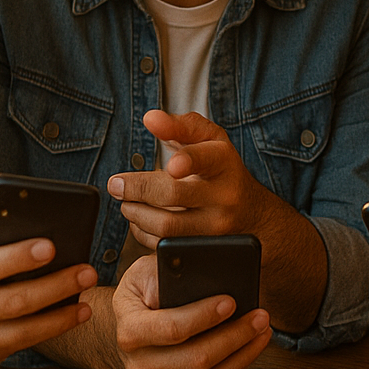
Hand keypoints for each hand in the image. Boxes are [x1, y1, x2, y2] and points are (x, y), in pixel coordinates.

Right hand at [0, 220, 97, 368]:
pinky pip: (15, 348)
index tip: (51, 246)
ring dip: (60, 318)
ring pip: (21, 332)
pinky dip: (44, 334)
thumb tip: (8, 222)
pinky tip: (66, 319)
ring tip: (86, 303)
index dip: (20, 256)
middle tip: (86, 272)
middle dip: (57, 286)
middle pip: (14, 301)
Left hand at [109, 110, 273, 248]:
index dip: (189, 161)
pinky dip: (143, 232)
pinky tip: (141, 219)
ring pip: (165, 226)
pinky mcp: (203, 250)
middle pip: (174, 195)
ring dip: (135, 213)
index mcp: (224, 163)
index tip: (171, 165)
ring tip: (127, 202)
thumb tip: (150, 118)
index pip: (206, 159)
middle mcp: (224, 196)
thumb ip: (181, 125)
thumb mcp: (210, 141)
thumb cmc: (222, 170)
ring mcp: (215, 228)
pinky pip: (164, 246)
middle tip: (116, 184)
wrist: (252, 215)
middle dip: (137, 189)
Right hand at [112, 254, 271, 368]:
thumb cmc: (141, 299)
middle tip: (261, 317)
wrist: (127, 333)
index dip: (205, 316)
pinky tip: (249, 348)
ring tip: (263, 332)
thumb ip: (162, 271)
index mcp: (130, 331)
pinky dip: (236, 368)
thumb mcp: (142, 274)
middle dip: (236, 336)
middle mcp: (139, 366)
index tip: (231, 301)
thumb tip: (193, 272)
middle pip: (198, 359)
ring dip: (243, 355)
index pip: (173, 328)